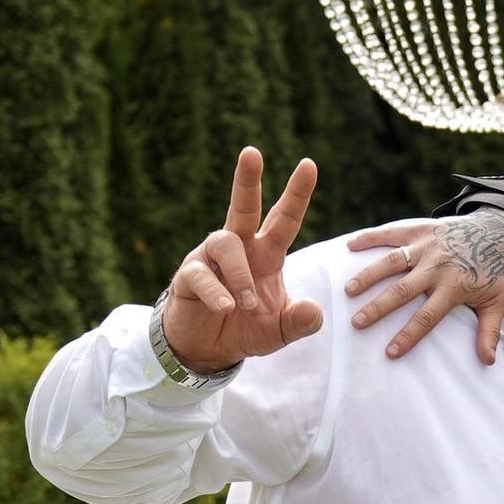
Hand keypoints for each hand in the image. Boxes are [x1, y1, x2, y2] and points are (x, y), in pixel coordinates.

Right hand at [161, 151, 321, 370]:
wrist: (207, 351)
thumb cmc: (245, 330)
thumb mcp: (280, 330)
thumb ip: (299, 321)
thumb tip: (314, 311)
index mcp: (267, 254)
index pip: (285, 218)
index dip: (297, 193)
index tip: (309, 164)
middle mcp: (239, 248)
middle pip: (243, 206)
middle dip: (247, 179)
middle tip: (252, 152)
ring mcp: (210, 259)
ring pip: (225, 243)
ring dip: (239, 274)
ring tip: (245, 304)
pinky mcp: (188, 277)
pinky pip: (201, 275)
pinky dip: (216, 291)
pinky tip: (226, 308)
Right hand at [347, 212, 503, 364]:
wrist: (500, 229)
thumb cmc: (496, 269)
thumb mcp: (497, 301)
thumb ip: (489, 331)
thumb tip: (487, 361)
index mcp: (454, 286)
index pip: (427, 316)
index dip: (408, 335)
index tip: (390, 352)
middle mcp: (438, 266)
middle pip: (402, 290)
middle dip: (378, 308)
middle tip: (356, 323)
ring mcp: (427, 245)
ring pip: (392, 261)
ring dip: (368, 275)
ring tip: (348, 290)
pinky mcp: (420, 228)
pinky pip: (392, 232)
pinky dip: (370, 237)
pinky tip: (349, 246)